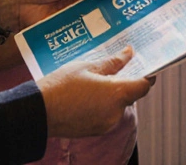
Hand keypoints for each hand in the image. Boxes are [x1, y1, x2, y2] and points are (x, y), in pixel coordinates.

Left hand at [0, 0, 120, 31]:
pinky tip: (112, 33)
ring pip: (101, 11)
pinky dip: (100, 29)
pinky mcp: (75, 23)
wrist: (18, 6)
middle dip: (120, 0)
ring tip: (130, 22)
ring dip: (112, 16)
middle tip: (137, 7)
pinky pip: (91, 25)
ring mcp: (81, 8)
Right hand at [38, 46, 152, 137]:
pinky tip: (87, 94)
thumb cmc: (61, 86)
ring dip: (110, 94)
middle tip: (112, 67)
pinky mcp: (95, 130)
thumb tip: (129, 53)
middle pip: (129, 95)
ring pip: (116, 105)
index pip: (144, 86)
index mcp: (116, 94)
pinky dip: (101, 104)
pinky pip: (106, 114)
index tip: (144, 65)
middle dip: (123, 82)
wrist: (39, 112)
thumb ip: (112, 62)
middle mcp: (115, 112)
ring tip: (94, 79)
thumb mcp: (87, 67)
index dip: (147, 75)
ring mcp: (105, 124)